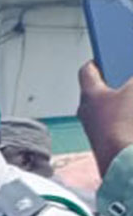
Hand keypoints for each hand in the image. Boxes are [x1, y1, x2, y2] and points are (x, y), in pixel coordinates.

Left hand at [78, 61, 132, 175]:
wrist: (123, 163)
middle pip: (101, 89)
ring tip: (130, 93)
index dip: (99, 59)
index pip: (88, 70)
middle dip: (116, 81)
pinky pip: (116, 123)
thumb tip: (131, 82)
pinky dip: (125, 116)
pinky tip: (131, 116)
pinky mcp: (106, 142)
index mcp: (89, 94)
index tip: (107, 53)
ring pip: (109, 108)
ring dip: (122, 100)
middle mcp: (88, 112)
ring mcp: (96, 129)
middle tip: (126, 72)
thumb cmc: (125, 124)